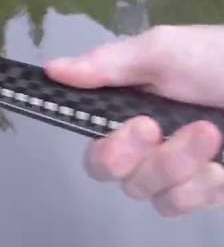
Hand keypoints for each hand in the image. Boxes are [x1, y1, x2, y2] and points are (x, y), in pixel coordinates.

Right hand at [46, 25, 223, 216]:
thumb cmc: (220, 59)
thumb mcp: (163, 50)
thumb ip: (107, 65)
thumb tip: (50, 70)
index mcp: (130, 107)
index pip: (93, 142)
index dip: (106, 146)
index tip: (138, 125)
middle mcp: (148, 143)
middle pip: (113, 174)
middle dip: (138, 157)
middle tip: (161, 129)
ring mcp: (180, 170)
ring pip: (149, 192)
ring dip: (178, 166)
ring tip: (212, 135)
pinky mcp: (208, 189)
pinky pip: (184, 204)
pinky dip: (203, 186)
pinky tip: (221, 166)